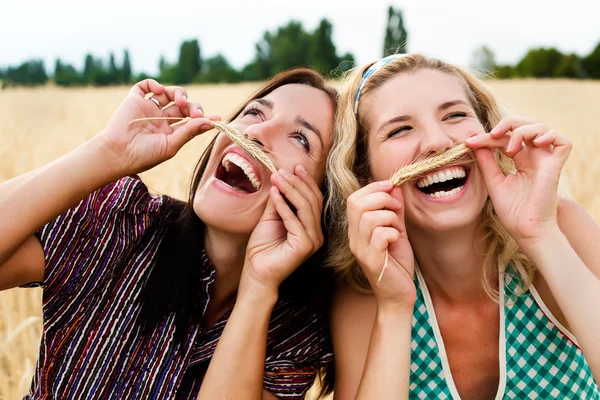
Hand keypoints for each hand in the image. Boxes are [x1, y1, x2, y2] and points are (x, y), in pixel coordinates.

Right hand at [97, 79, 220, 175]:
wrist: (118, 153)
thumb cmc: (144, 155)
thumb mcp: (171, 145)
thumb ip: (189, 132)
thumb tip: (210, 122)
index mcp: (170, 132)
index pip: (191, 121)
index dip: (203, 118)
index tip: (217, 118)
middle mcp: (161, 119)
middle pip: (182, 106)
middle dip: (192, 106)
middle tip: (194, 112)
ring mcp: (148, 108)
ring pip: (168, 93)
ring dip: (178, 93)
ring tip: (179, 101)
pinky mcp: (134, 100)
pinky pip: (145, 86)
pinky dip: (154, 84)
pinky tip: (160, 90)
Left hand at [241, 166, 324, 296]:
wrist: (256, 272)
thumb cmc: (263, 247)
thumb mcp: (271, 217)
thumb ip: (279, 201)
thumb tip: (280, 178)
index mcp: (312, 227)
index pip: (314, 199)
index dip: (306, 182)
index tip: (295, 167)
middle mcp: (317, 234)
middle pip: (312, 201)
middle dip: (297, 183)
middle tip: (282, 170)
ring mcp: (313, 241)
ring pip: (305, 208)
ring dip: (290, 190)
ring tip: (277, 178)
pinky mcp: (305, 246)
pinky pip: (294, 220)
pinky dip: (283, 205)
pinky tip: (273, 194)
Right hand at [347, 180, 415, 310]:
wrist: (399, 297)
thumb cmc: (397, 264)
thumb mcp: (398, 231)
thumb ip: (395, 210)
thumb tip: (395, 186)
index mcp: (357, 230)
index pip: (353, 199)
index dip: (373, 187)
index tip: (392, 187)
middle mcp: (354, 239)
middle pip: (357, 204)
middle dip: (382, 198)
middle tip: (397, 208)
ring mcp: (361, 250)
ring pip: (370, 218)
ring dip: (390, 218)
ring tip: (398, 229)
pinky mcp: (372, 261)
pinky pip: (381, 235)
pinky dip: (394, 233)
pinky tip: (397, 241)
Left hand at [465, 116, 571, 244]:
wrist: (525, 230)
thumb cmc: (512, 211)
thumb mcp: (494, 182)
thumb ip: (486, 162)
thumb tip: (474, 142)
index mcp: (520, 159)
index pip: (505, 137)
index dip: (488, 136)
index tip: (470, 142)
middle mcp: (534, 157)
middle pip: (527, 124)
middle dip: (509, 122)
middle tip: (493, 134)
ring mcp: (546, 160)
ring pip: (542, 128)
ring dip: (523, 131)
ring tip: (510, 149)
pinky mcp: (556, 167)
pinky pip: (563, 142)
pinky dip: (550, 136)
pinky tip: (534, 144)